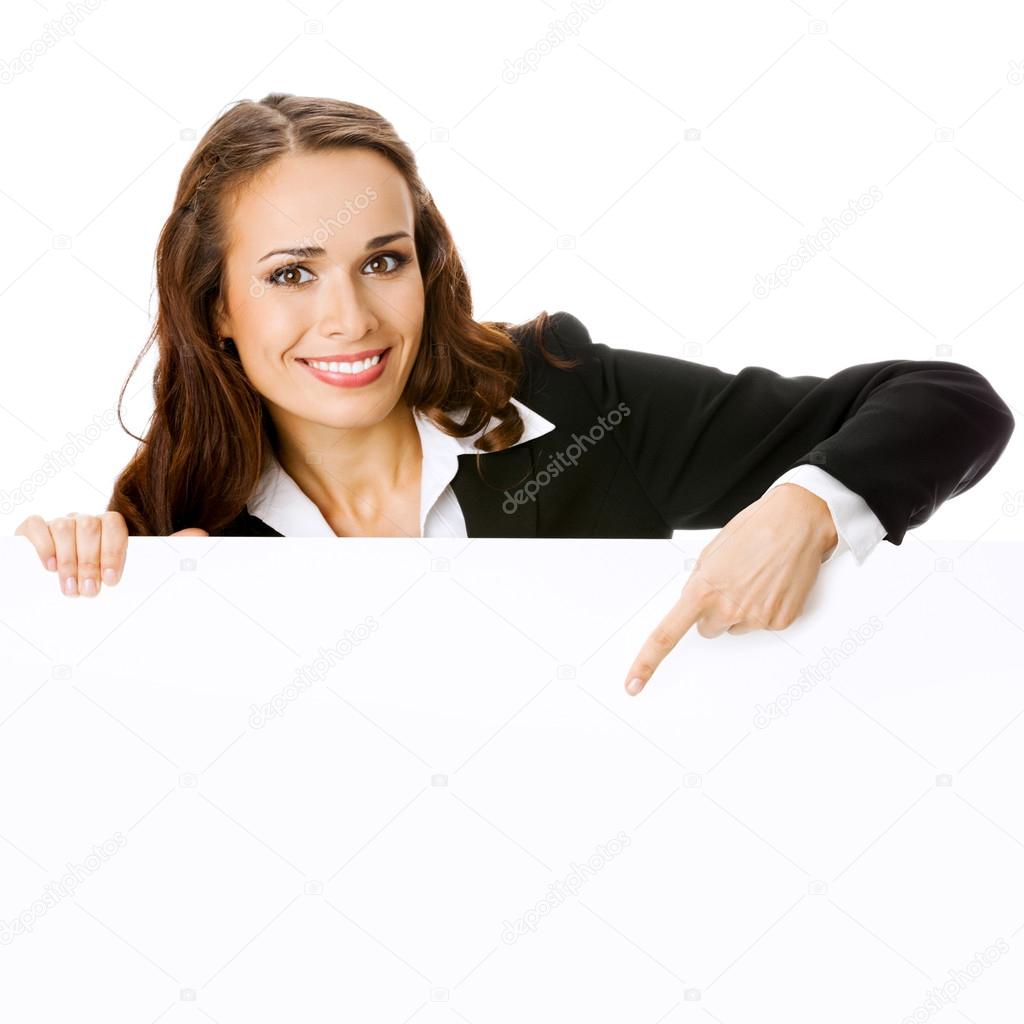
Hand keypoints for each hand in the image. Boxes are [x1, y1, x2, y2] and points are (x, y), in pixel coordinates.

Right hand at [15, 512, 207, 597]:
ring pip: (64, 527)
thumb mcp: (137, 570)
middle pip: (89, 526)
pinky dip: (42, 544)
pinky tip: (47, 567)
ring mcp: (60, 524)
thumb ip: (167, 552)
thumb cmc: (108, 579)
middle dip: (90, 562)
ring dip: (67, 560)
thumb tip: (200, 535)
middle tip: (90, 592)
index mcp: (111, 528)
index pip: (115, 524)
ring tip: (70, 589)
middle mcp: (86, 521)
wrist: (70, 588)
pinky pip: (36, 525)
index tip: (113, 580)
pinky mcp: (34, 530)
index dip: (114, 551)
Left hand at [623, 484, 837, 695]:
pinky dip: (766, 608)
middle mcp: (728, 609)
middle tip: (732, 584)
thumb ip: (698, 581)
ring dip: (741, 609)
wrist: (798, 522)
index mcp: (703, 590)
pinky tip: (772, 585)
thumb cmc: (755, 529)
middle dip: (714, 611)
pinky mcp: (780, 621)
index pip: (666, 635)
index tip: (633, 683)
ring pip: (736, 626)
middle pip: (708, 629)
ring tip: (756, 578)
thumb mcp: (712, 552)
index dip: (646, 662)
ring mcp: (756, 618)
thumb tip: (692, 599)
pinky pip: (762, 624)